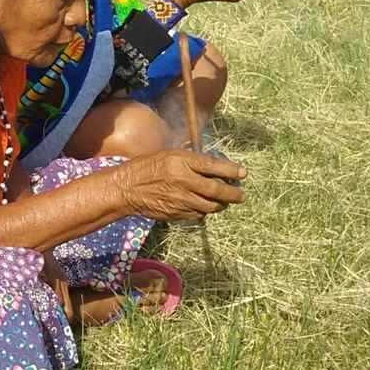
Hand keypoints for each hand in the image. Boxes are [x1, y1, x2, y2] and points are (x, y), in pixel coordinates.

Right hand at [111, 150, 245, 221]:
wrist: (127, 188)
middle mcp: (183, 181)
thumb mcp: (169, 154)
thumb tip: (216, 166)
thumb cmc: (147, 167)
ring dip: (221, 204)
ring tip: (223, 201)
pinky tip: (202, 205)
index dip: (232, 170)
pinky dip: (205, 211)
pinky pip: (199, 215)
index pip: (213, 166)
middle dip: (233, 194)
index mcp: (181, 162)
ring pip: (211, 206)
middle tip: (240, 195)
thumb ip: (191, 160)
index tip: (243, 173)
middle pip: (217, 190)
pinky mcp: (177, 213)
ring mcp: (181, 199)